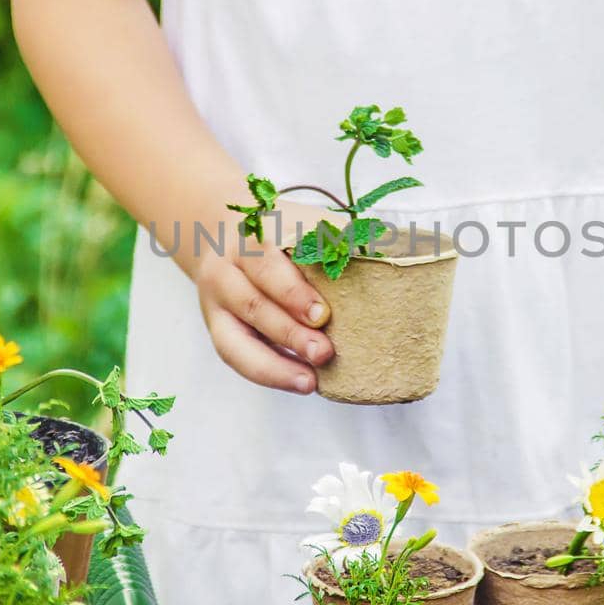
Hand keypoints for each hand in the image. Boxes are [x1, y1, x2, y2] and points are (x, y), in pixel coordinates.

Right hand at [194, 200, 336, 392]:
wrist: (219, 229)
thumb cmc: (280, 231)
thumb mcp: (304, 222)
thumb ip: (337, 238)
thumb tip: (387, 256)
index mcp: (253, 234)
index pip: (267, 263)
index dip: (293, 291)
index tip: (323, 314)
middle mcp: (228, 265)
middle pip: (254, 302)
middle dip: (290, 331)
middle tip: (324, 351)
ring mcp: (217, 297)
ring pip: (237, 335)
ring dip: (277, 361)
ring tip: (311, 380)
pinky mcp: (217, 324)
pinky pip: (234, 354)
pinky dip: (267, 372)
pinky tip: (298, 382)